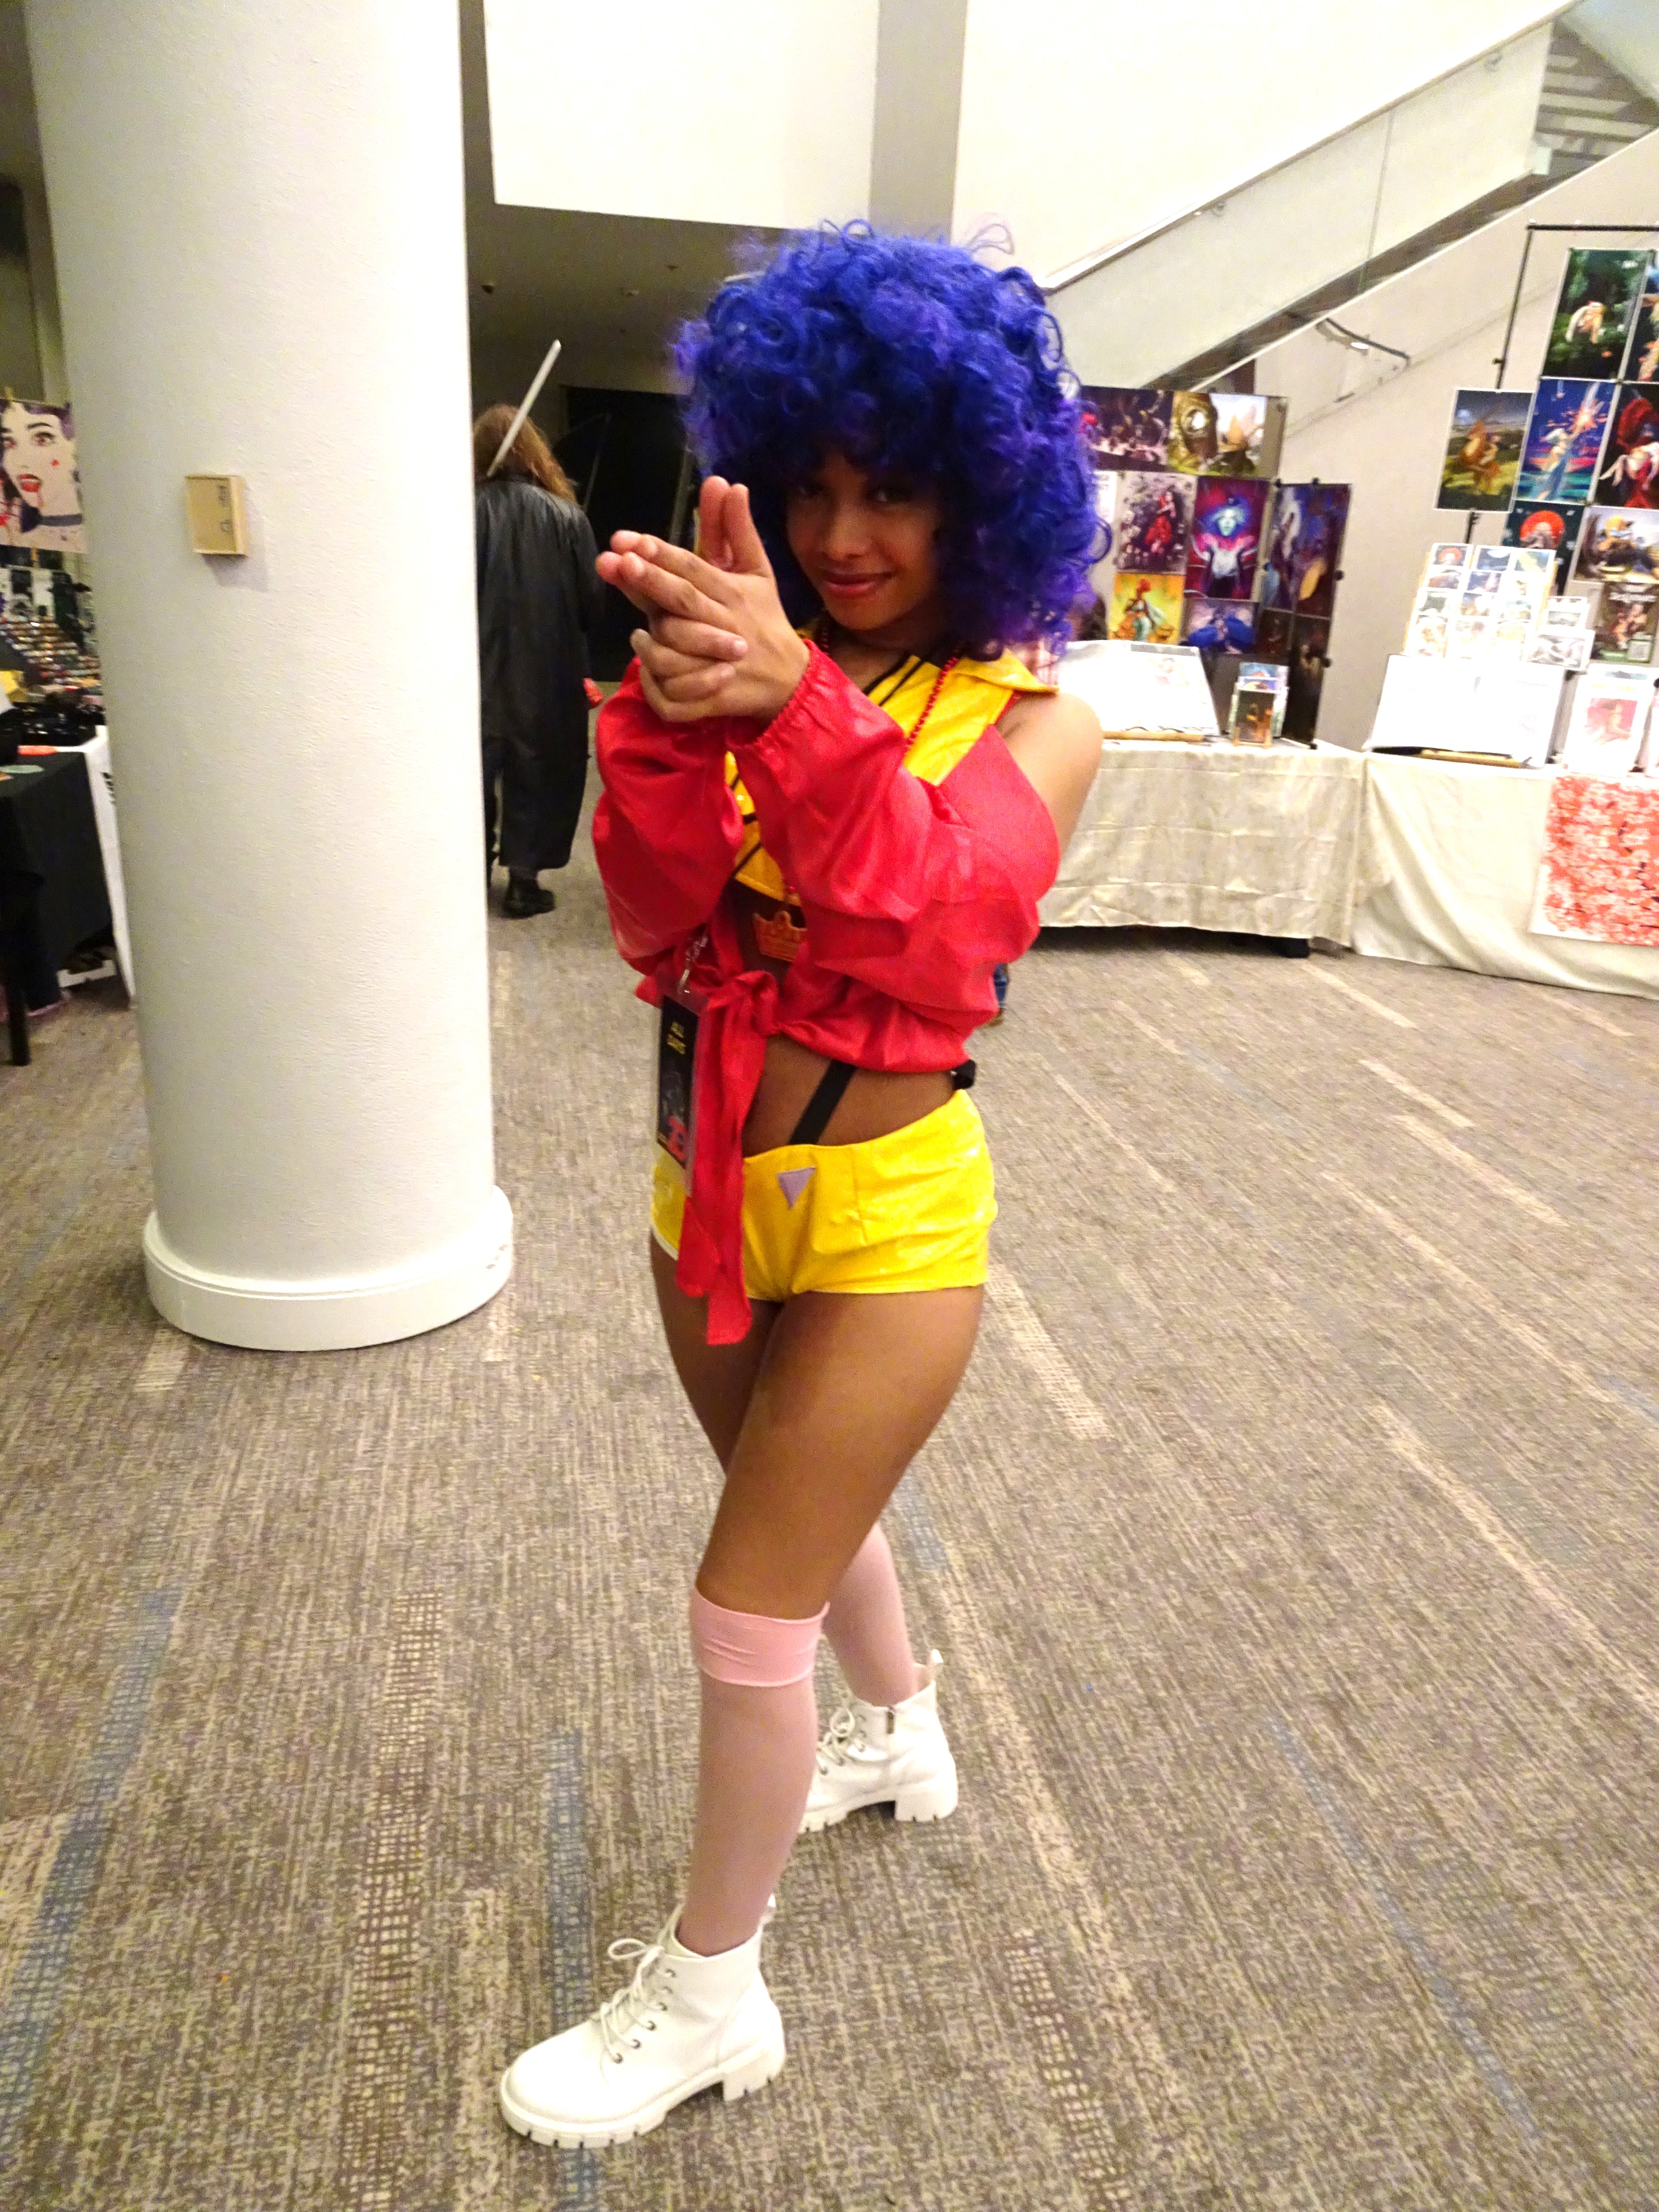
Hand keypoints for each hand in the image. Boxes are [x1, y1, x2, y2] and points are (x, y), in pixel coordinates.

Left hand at [597, 479, 810, 723]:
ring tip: (637, 632)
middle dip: (648, 581)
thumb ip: (737, 530)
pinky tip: (647, 664)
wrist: (789, 681)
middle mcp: (724, 625)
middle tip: (616, 561)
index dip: (662, 553)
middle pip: (682, 600)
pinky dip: (655, 684)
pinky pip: (672, 696)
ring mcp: (717, 665)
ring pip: (671, 651)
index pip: (693, 568)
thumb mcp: (757, 572)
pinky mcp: (709, 701)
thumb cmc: (764, 621)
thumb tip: (731, 483)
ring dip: (648, 643)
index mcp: (733, 594)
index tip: (628, 539)